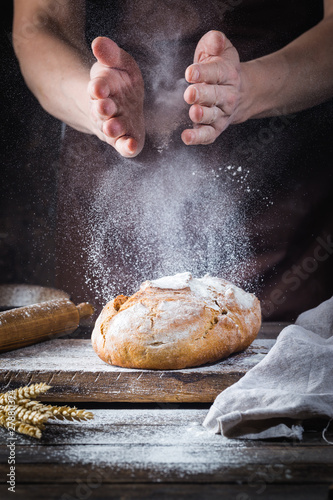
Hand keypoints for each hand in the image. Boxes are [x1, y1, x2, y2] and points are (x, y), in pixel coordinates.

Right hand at [88, 37, 144, 157]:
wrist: (118, 105)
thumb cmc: (120, 82)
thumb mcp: (119, 63)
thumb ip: (111, 54)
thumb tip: (98, 42)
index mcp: (102, 88)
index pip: (97, 87)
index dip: (97, 87)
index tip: (98, 87)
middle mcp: (104, 110)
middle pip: (101, 111)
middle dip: (102, 109)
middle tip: (104, 107)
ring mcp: (113, 127)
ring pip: (110, 130)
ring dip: (111, 128)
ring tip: (113, 127)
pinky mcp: (124, 140)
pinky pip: (124, 146)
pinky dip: (126, 147)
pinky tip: (131, 145)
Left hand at [182, 30, 242, 145]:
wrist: (240, 92)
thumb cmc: (222, 68)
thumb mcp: (222, 50)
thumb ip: (216, 42)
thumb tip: (216, 40)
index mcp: (228, 74)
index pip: (217, 72)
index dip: (203, 72)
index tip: (190, 73)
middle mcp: (227, 96)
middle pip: (215, 96)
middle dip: (202, 94)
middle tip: (190, 93)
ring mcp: (221, 114)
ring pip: (212, 116)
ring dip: (202, 115)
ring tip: (193, 112)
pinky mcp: (215, 129)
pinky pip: (208, 135)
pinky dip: (198, 138)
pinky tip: (186, 137)